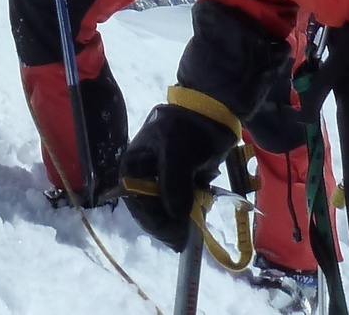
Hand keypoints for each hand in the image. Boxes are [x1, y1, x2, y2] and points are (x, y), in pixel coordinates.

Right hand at [118, 98, 239, 248]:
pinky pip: (184, 200)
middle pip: (152, 209)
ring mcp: (164, 177)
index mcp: (134, 166)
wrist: (214, 110)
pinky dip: (193, 205)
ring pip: (169, 207)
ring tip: (199, 216)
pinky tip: (203, 202)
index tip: (176, 238)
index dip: (155, 223)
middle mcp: (145, 175)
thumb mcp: (176, 154)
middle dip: (170, 222)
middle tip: (189, 237)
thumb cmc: (188, 129)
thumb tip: (176, 216)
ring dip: (183, 215)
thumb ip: (173, 186)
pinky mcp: (182, 178)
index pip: (137, 203)